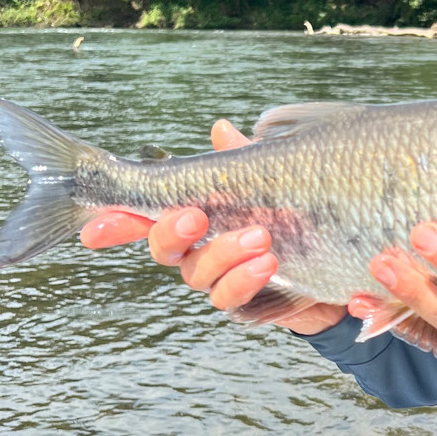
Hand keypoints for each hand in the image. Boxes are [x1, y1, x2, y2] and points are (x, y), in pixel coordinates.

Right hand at [79, 120, 346, 335]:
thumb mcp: (274, 181)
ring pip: (198, 275)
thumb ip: (245, 161)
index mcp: (197, 217)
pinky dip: (246, 281)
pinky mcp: (250, 305)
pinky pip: (233, 301)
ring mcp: (223, 280)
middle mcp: (201, 251)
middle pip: (164, 248)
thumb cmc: (298, 216)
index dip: (116, 222)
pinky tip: (269, 262)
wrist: (343, 267)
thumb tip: (221, 130)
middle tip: (195, 215)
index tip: (93, 230)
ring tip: (262, 237)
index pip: (145, 218)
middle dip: (171, 231)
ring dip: (222, 254)